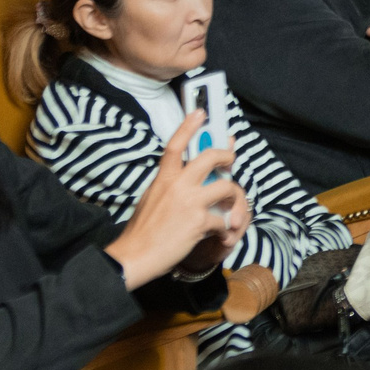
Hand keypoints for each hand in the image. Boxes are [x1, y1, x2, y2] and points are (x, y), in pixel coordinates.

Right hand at [103, 114, 244, 289]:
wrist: (135, 256)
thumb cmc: (142, 231)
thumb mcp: (152, 198)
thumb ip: (171, 186)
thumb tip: (189, 178)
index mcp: (163, 179)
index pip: (176, 146)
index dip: (189, 127)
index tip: (201, 113)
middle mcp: (177, 186)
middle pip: (210, 158)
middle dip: (226, 154)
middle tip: (231, 158)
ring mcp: (189, 202)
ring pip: (227, 187)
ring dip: (235, 198)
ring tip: (231, 208)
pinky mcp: (199, 222)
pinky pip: (224, 219)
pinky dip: (226, 229)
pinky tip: (220, 236)